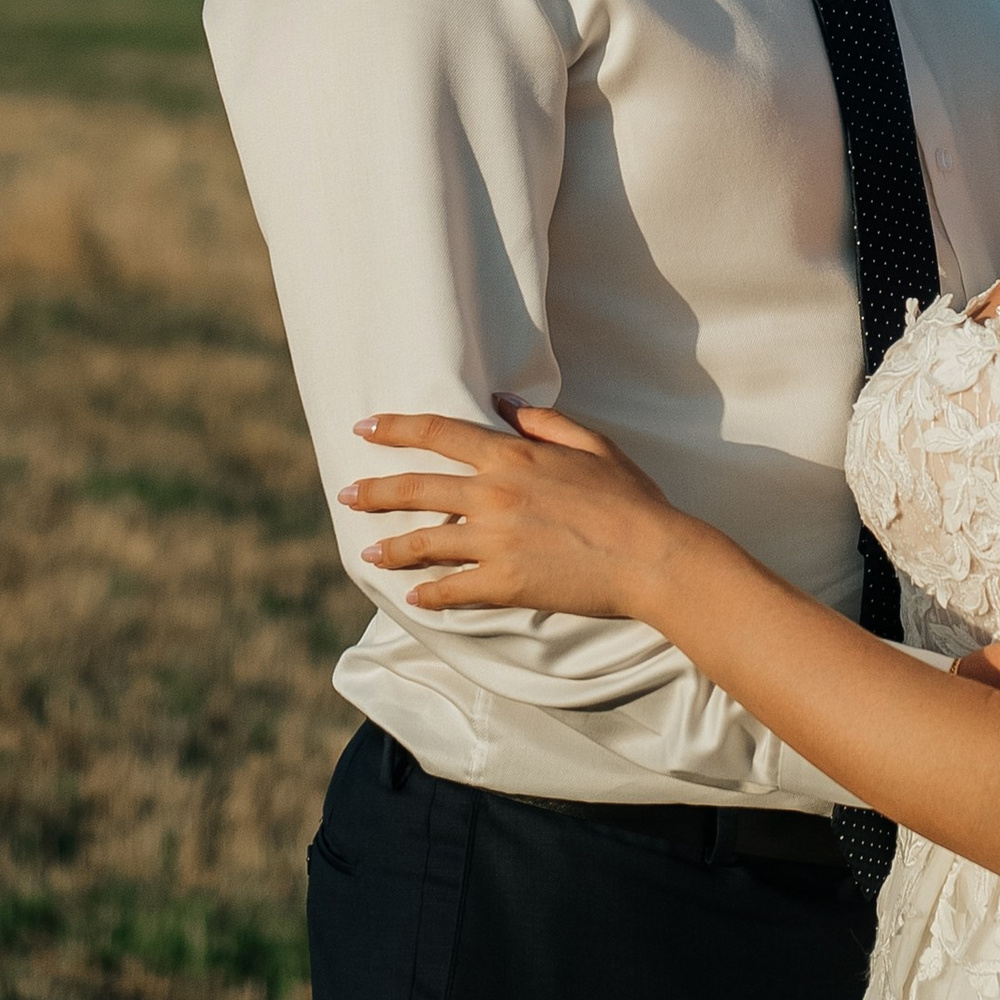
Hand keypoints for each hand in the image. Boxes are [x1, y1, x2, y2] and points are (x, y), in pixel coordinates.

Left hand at [339, 402, 680, 620]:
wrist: (652, 555)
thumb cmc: (630, 498)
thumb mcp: (592, 444)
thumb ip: (543, 422)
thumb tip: (503, 403)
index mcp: (513, 456)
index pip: (439, 433)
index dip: (396, 429)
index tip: (365, 429)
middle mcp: (494, 496)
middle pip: (416, 488)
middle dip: (374, 491)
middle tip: (346, 494)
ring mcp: (495, 542)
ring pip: (424, 543)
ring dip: (390, 548)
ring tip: (368, 552)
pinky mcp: (504, 584)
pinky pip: (452, 590)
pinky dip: (428, 594)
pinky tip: (414, 597)